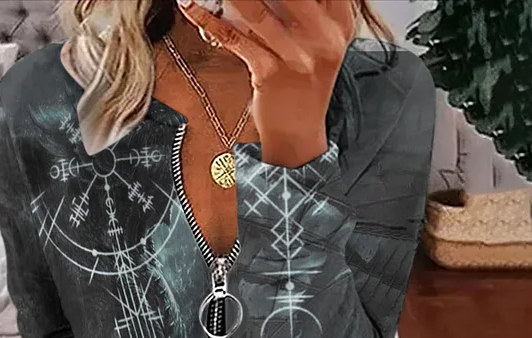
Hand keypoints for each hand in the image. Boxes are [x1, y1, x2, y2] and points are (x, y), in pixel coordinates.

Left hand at [176, 0, 356, 166]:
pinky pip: (235, 38)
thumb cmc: (303, 80)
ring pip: (256, 8)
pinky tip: (191, 4)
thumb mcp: (319, 39)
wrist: (298, 132)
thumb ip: (308, 7)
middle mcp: (323, 35)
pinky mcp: (270, 74)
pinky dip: (208, 19)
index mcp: (341, 19)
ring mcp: (297, 56)